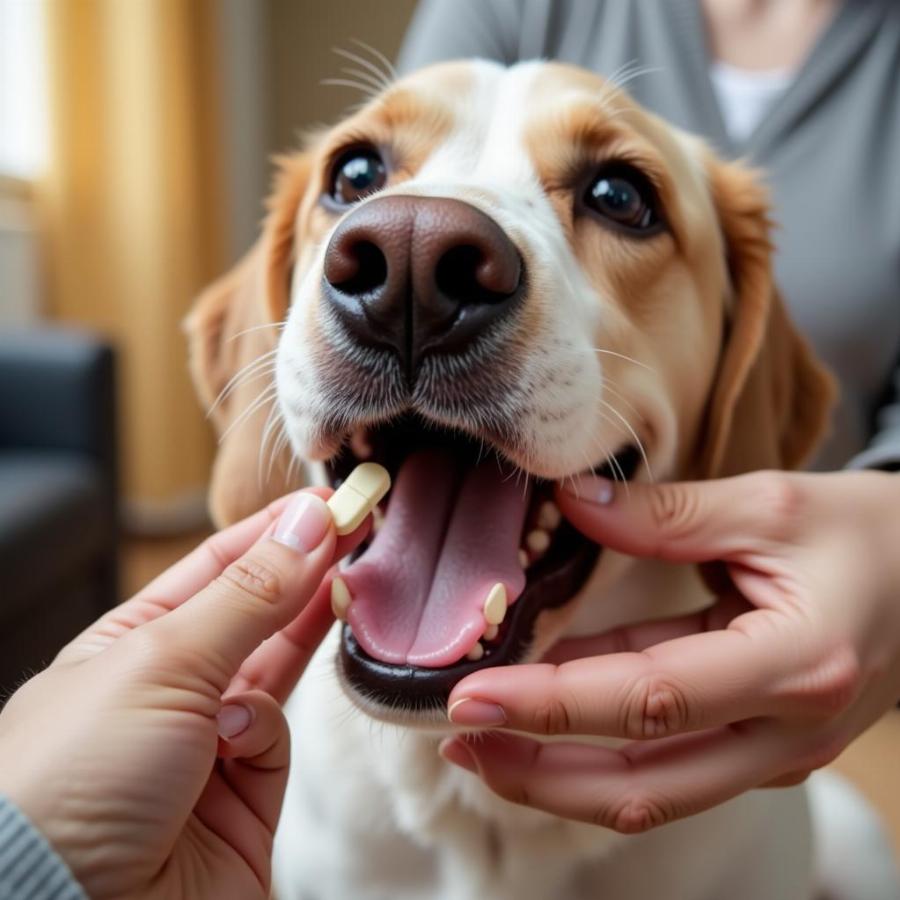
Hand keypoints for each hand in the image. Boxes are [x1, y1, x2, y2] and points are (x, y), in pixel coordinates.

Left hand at [0, 488, 365, 899]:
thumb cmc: (71, 778)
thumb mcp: (160, 660)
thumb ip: (249, 594)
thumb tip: (307, 522)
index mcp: (130, 641)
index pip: (216, 566)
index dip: (275, 531)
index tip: (331, 504)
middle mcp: (171, 687)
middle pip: (256, 612)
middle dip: (305, 572)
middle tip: (360, 531)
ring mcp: (208, 742)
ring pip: (278, 669)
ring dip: (302, 634)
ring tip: (341, 594)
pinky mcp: (245, 796)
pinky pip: (278, 735)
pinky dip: (264, 729)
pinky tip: (235, 738)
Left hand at [440, 470, 899, 832]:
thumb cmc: (870, 537)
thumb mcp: (771, 506)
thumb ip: (665, 512)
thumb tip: (574, 501)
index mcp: (795, 665)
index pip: (651, 701)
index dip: (552, 706)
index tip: (471, 695)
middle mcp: (783, 731)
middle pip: (640, 782)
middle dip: (536, 768)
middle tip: (456, 735)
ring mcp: (771, 750)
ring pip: (649, 789)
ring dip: (557, 771)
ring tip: (480, 737)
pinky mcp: (756, 744)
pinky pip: (664, 757)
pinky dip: (597, 742)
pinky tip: (543, 709)